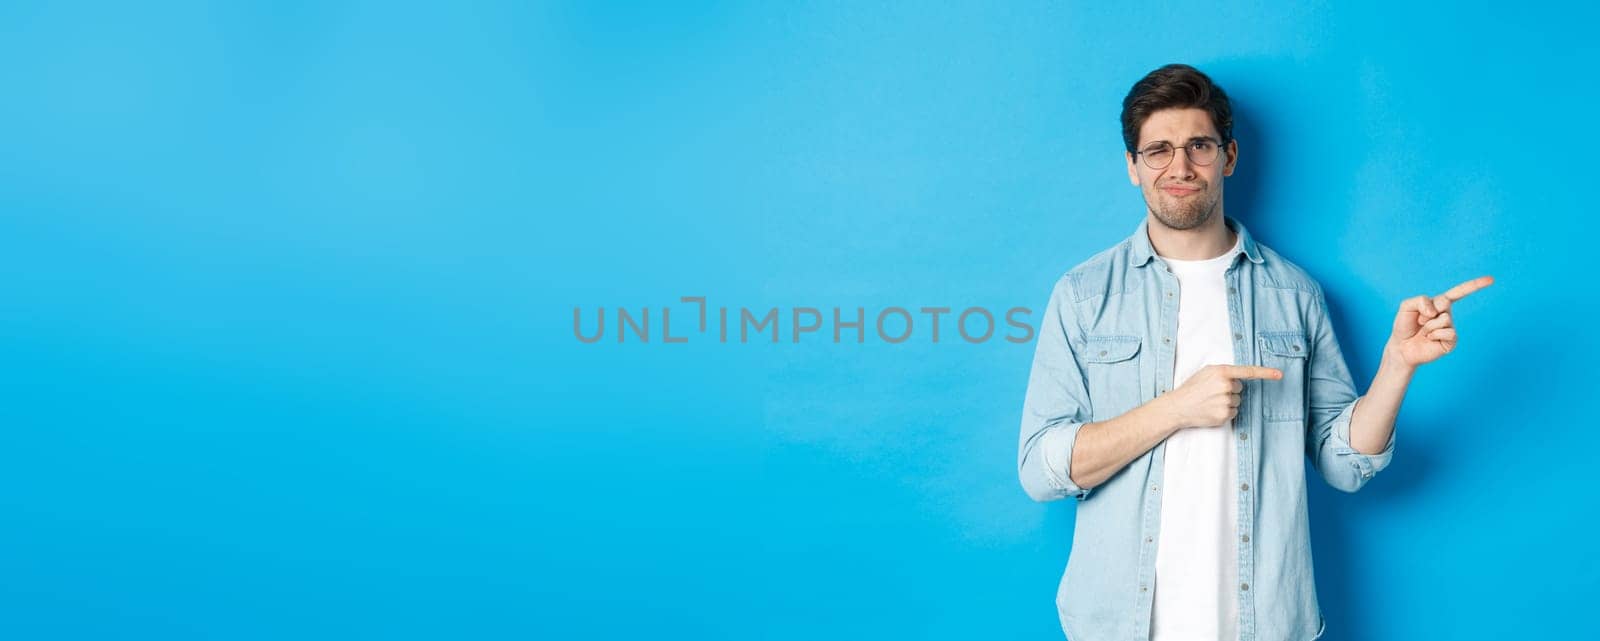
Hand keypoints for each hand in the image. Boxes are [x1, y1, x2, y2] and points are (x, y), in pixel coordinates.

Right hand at [1158, 365, 1282, 430]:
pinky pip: (1234, 412)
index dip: (1266, 372)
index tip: (1280, 374)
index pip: (1248, 371)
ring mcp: (1225, 401)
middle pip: (1240, 388)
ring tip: (1210, 402)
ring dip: (1227, 402)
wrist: (1177, 406)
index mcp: (1221, 372)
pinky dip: (1225, 412)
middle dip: (1229, 391)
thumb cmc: (1192, 388)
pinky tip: (1212, 410)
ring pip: (1237, 401)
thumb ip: (1224, 373)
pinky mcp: (1224, 415)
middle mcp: (1225, 385)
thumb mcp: (1206, 373)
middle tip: (1212, 393)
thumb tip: (1240, 378)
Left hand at [1389, 275, 1493, 366]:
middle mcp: (1447, 314)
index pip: (1459, 292)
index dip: (1475, 285)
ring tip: (1423, 332)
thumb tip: (1436, 311)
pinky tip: (1429, 339)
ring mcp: (1450, 328)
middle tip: (1420, 321)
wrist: (1401, 347)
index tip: (1491, 279)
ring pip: (1444, 319)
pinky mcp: (1451, 341)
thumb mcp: (1406, 306)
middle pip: (1443, 303)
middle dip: (1428, 310)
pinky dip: (1434, 335)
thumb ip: (1420, 300)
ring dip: (1428, 325)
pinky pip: (1448, 332)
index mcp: (1439, 304)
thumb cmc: (1404, 326)